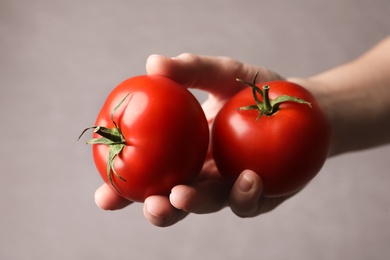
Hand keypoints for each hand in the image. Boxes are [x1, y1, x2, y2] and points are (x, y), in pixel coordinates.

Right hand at [94, 53, 292, 226]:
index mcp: (185, 152)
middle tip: (149, 205)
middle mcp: (204, 174)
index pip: (149, 174)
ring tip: (182, 196)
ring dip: (195, 205)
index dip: (125, 190)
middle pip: (174, 201)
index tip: (104, 196)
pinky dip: (244, 194)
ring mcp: (230, 186)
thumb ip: (192, 70)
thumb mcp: (224, 73)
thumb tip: (154, 62)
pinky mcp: (260, 194)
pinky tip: (247, 177)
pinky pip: (248, 201)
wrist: (300, 104)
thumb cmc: (256, 90)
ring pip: (208, 205)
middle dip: (158, 210)